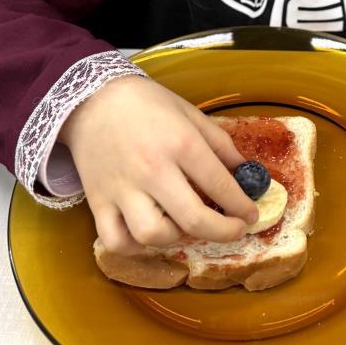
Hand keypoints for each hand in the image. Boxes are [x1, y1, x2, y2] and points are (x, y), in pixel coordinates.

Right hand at [59, 75, 257, 252]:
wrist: (93, 98)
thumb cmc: (146, 104)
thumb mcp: (190, 113)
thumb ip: (220, 144)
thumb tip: (245, 171)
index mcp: (180, 144)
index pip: (220, 185)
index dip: (242, 205)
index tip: (252, 216)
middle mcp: (153, 170)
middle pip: (193, 219)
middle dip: (224, 231)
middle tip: (235, 230)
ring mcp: (123, 189)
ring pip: (152, 235)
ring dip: (175, 238)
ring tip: (183, 224)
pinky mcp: (97, 202)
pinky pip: (115, 241)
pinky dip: (134, 246)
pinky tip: (148, 234)